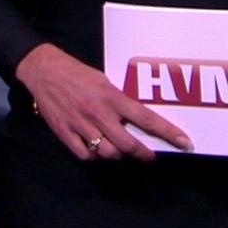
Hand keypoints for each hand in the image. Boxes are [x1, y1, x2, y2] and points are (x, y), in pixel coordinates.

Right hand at [16, 43, 193, 161]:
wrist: (43, 70)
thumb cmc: (77, 73)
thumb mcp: (104, 81)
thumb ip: (119, 101)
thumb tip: (135, 119)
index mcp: (112, 97)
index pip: (146, 119)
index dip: (168, 133)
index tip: (185, 143)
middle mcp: (99, 113)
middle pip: (128, 144)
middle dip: (142, 154)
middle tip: (148, 155)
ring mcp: (81, 125)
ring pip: (107, 153)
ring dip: (117, 155)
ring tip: (118, 150)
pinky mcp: (65, 133)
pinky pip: (85, 155)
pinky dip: (93, 156)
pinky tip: (95, 149)